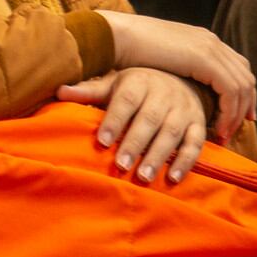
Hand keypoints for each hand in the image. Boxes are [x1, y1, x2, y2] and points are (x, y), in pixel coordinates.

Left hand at [58, 68, 210, 181]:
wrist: (181, 78)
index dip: (115, 120)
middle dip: (135, 143)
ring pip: (171, 133)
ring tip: (143, 176)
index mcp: (139, 82)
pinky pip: (195, 143)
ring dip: (158, 155)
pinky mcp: (198, 123)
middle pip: (149, 119)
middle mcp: (163, 93)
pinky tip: (172, 178)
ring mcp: (183, 109)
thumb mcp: (115, 85)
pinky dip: (185, 161)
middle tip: (121, 165)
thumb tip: (59, 91)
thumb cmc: (138, 87)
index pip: (126, 100)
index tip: (102, 141)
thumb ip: (90, 91)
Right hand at [96, 9, 255, 145]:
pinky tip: (218, 128)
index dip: (242, 91)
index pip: (237, 66)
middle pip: (245, 76)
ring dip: (236, 113)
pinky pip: (230, 90)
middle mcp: (211, 41)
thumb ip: (178, 68)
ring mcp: (210, 48)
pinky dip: (228, 112)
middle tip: (238, 127)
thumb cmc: (130, 50)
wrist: (119, 36)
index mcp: (203, 39)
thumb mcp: (162, 59)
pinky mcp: (205, 59)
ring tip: (224, 134)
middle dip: (246, 104)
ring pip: (241, 86)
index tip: (239, 114)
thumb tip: (179, 85)